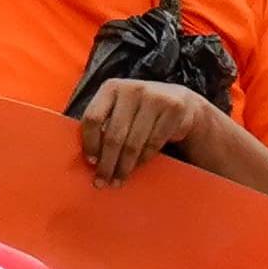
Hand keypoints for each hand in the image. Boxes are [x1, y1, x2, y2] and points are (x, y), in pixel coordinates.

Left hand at [74, 77, 208, 185]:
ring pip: (134, 143)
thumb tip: (90, 158)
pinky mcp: (173, 110)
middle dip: (107, 163)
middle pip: (113, 135)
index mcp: (111, 87)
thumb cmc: (139, 109)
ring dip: (124, 167)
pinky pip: (153, 144)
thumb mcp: (119, 107)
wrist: (177, 99)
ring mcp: (154, 98)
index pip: (93, 117)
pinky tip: (136, 167)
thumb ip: (104, 122)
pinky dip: (143, 159)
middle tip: (102, 181)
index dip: (90, 143)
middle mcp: (131, 90)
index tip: (91, 162)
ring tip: (118, 180)